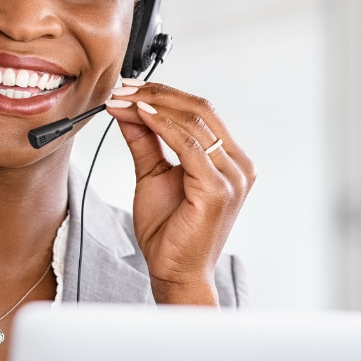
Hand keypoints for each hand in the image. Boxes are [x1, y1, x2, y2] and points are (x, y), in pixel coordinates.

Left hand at [104, 82, 255, 305]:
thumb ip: (145, 141)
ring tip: (123, 100)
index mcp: (229, 159)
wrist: (174, 272)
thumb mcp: (152, 174)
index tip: (128, 88)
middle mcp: (238, 165)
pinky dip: (162, 126)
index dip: (163, 94)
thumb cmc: (169, 230)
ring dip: (153, 106)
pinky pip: (189, 146)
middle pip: (199, 110)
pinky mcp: (219, 190)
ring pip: (194, 123)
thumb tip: (129, 109)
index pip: (200, 111)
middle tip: (123, 88)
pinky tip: (140, 116)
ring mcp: (232, 177)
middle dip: (156, 94)